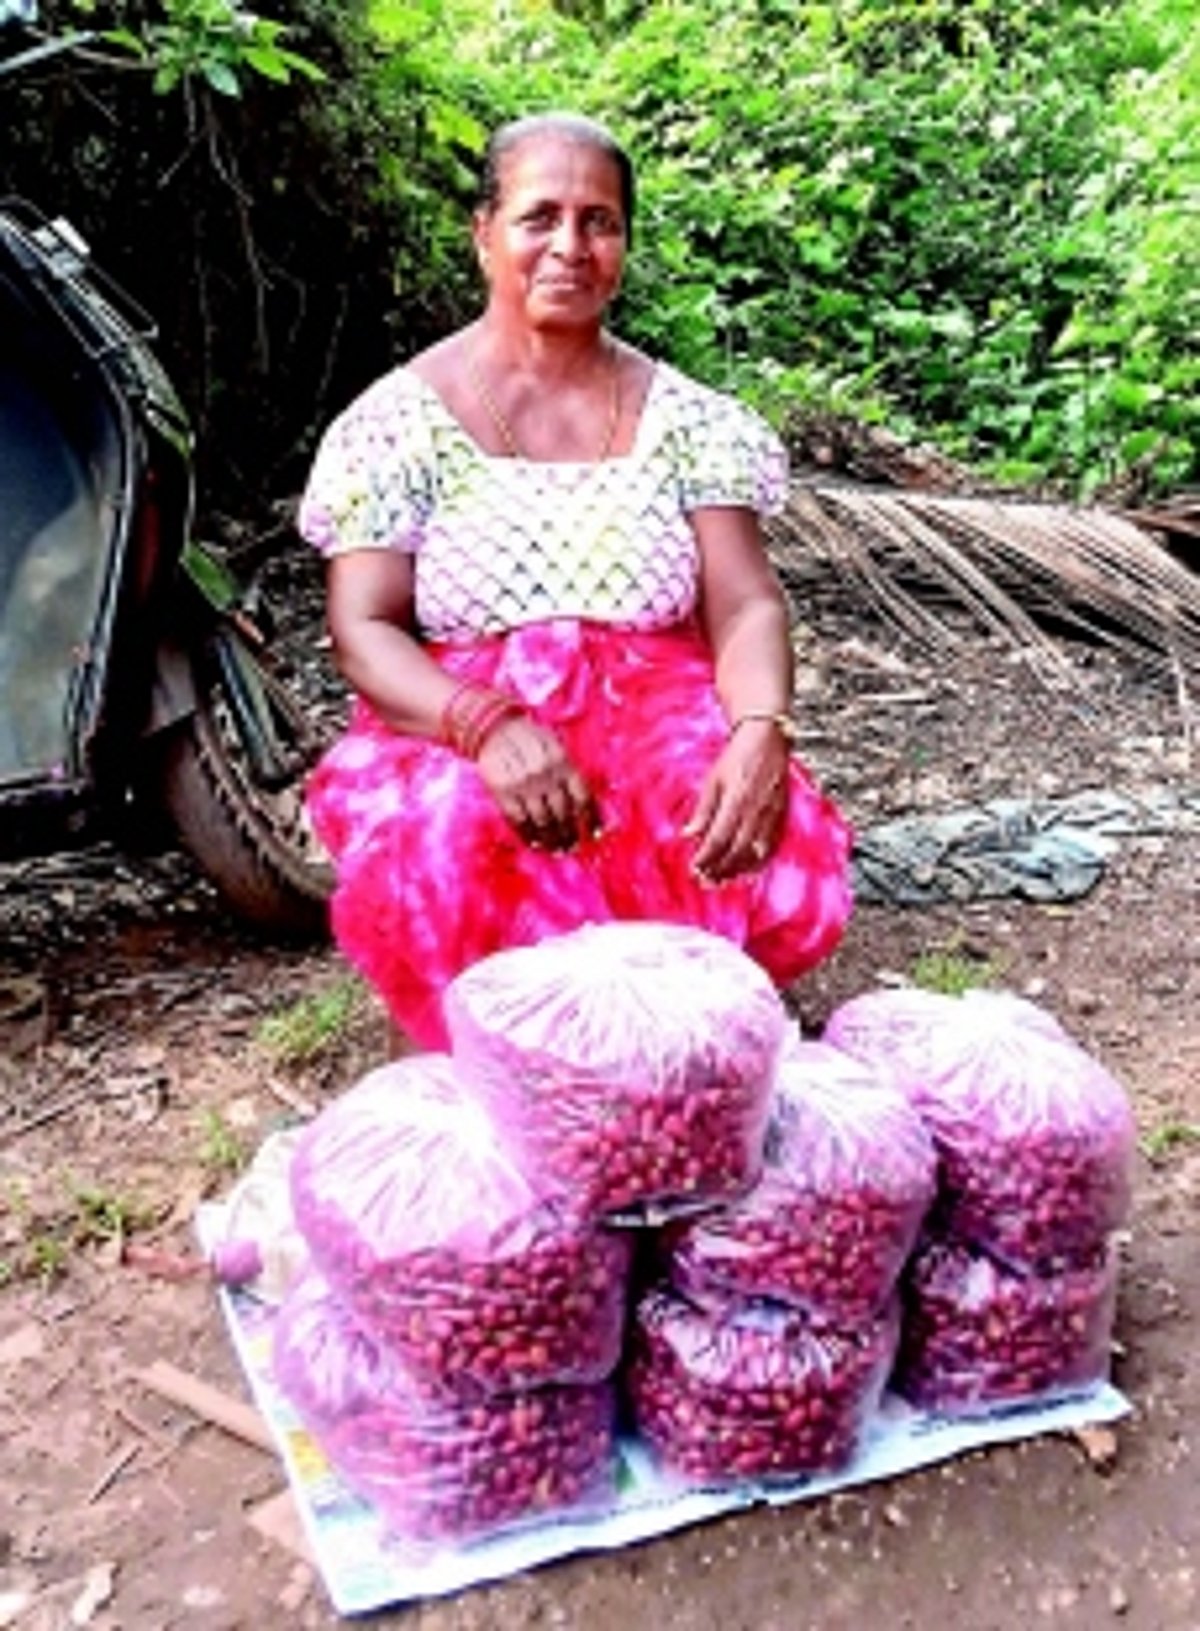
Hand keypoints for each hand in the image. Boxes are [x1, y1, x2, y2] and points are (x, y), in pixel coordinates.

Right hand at [475, 713, 601, 851]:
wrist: (496, 730)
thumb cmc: (530, 740)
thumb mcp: (556, 748)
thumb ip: (569, 773)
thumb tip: (583, 807)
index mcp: (563, 762)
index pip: (582, 797)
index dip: (590, 819)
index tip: (593, 835)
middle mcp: (546, 775)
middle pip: (563, 813)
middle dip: (569, 833)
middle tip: (572, 846)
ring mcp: (524, 785)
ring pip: (542, 820)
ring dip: (551, 839)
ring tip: (556, 849)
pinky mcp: (503, 792)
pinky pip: (519, 820)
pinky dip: (528, 835)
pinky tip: (535, 843)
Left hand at [683, 720, 789, 881]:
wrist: (767, 740)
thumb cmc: (738, 756)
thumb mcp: (713, 780)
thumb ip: (703, 810)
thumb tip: (688, 835)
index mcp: (736, 801)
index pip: (718, 838)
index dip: (706, 857)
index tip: (694, 868)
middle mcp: (756, 811)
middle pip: (736, 851)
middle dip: (720, 869)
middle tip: (706, 881)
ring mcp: (772, 815)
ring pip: (755, 853)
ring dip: (738, 870)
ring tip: (722, 880)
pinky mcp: (782, 817)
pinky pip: (772, 847)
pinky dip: (759, 863)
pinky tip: (747, 870)